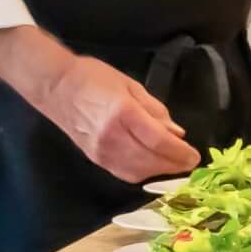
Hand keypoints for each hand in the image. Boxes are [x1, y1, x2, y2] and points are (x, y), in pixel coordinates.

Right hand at [39, 55, 198, 184]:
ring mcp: (101, 151)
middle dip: (175, 165)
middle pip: (151, 161)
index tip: (196, 156)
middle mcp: (112, 136)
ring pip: (138, 172)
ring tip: (174, 164)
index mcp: (123, 113)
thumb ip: (156, 111)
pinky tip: (153, 165)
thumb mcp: (132, 86)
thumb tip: (176, 133)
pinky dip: (143, 173)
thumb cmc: (94, 78)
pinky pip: (124, 173)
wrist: (55, 86)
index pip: (159, 142)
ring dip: (160, 171)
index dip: (180, 153)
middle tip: (190, 162)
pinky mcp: (94, 158)